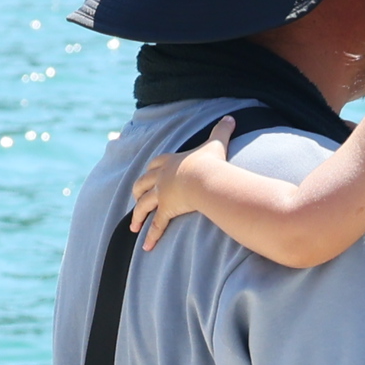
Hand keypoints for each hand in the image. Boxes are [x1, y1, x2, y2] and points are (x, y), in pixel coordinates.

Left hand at [125, 124, 238, 246]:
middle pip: (142, 184)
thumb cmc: (210, 162)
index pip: (155, 165)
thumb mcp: (216, 143)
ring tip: (134, 226)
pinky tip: (146, 247)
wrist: (205, 178)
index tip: (149, 174)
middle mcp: (162, 178)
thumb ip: (222, 130)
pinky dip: (151, 236)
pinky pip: (157, 225)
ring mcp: (162, 194)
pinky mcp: (166, 210)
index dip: (152, 170)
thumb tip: (231, 117)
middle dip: (138, 191)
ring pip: (143, 205)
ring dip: (137, 215)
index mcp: (170, 162)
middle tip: (136, 198)